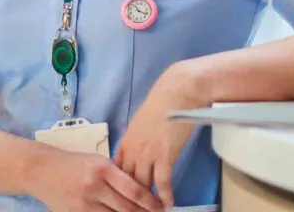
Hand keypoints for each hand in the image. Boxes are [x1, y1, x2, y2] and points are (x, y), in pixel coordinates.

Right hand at [27, 149, 163, 211]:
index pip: (134, 190)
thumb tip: (141, 191)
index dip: (151, 203)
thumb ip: (117, 175)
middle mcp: (95, 186)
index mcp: (103, 168)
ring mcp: (84, 203)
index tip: (162, 207)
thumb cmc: (73, 163)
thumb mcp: (98, 161)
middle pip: (127, 208)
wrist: (41, 170)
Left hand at [115, 62, 206, 207]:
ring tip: (152, 210)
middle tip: (135, 208)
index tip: (122, 195)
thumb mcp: (141, 122)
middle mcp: (133, 151)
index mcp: (126, 142)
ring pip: (143, 186)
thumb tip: (139, 148)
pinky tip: (169, 203)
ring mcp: (148, 155)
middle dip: (130, 198)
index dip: (118, 186)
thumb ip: (137, 139)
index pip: (116, 172)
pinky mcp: (165, 156)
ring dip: (148, 200)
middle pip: (126, 182)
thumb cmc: (162, 102)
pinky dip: (165, 195)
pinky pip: (163, 182)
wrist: (176, 93)